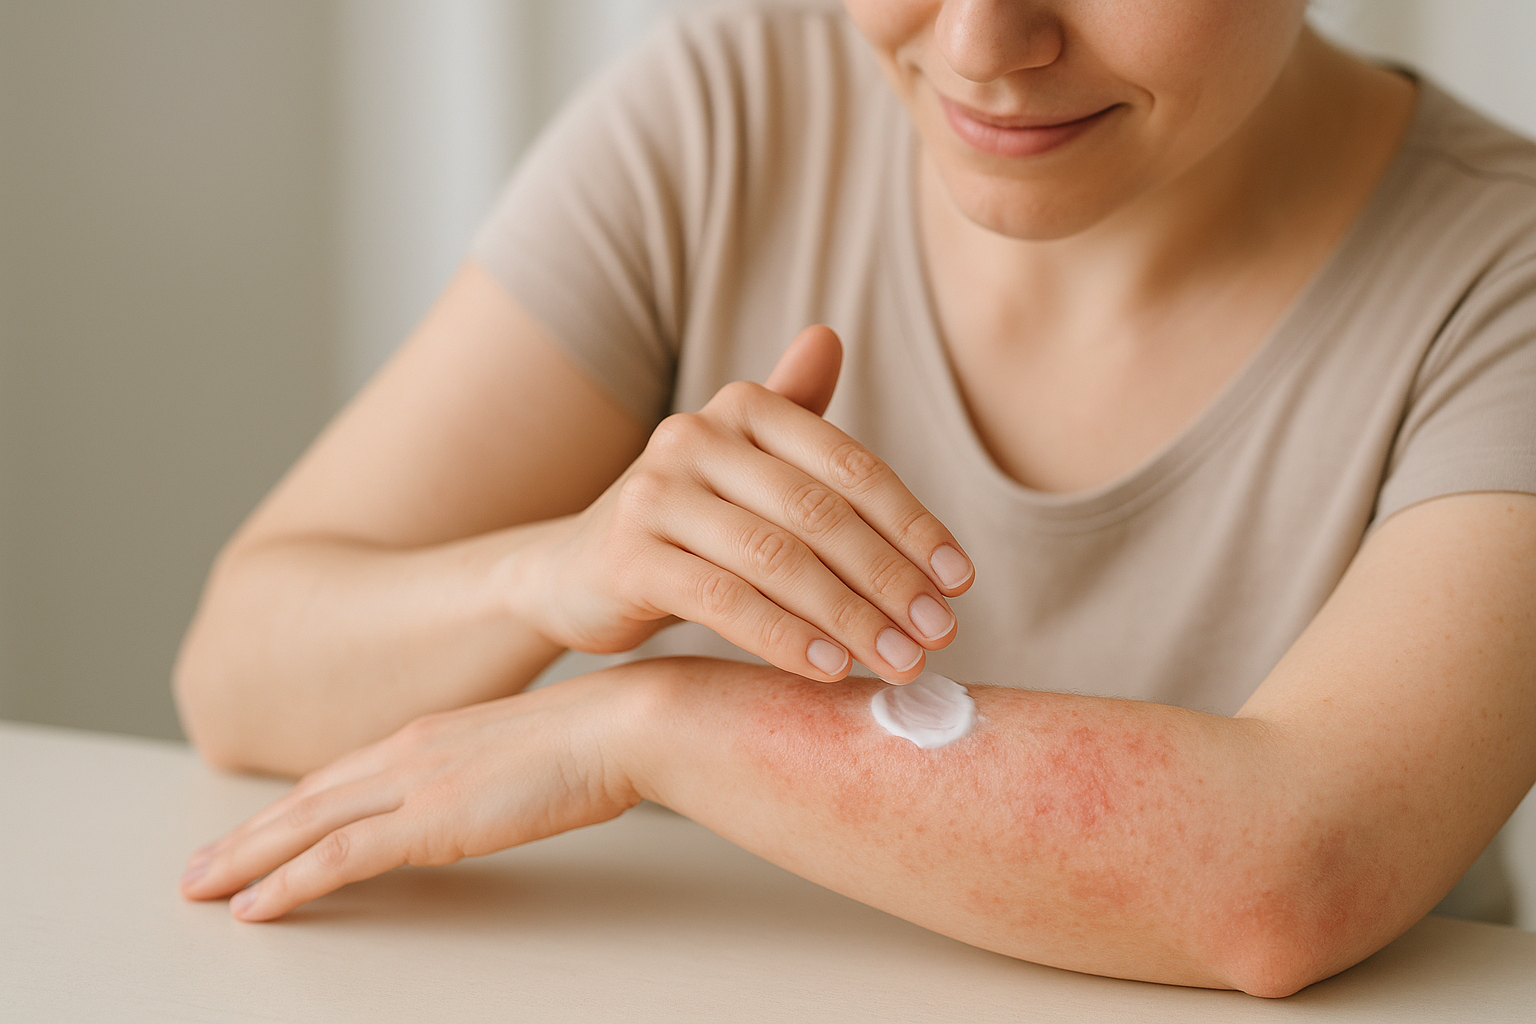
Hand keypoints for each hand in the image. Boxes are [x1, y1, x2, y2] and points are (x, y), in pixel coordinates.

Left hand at [179, 671, 642, 919]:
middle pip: (306, 798)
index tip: (256, 830)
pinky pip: (338, 857)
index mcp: (433, 735)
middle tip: (199, 867)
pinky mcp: (429, 820)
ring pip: (304, 825)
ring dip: (246, 857)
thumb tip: (488, 794)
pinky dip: (288, 882)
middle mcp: (410, 751)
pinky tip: (256, 905)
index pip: (341, 777)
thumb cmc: (598, 737)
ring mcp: (416, 783)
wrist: (623, 723)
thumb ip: (492, 771)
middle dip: (246, 834)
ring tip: (202, 887)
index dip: (290, 807)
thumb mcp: (531, 751)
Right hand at [518, 325, 974, 681]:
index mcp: (742, 407)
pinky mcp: (628, 556)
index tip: (958, 582)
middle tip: (940, 634)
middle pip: (820, 514)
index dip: (913, 524)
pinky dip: (786, 638)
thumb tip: (829, 337)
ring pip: (778, 560)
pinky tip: (830, 671)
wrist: (574, 572)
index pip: (850, 467)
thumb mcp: (740, 466)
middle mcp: (694, 436)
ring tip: (899, 661)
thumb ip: (793, 414)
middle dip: (891, 580)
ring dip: (851, 618)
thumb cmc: (685, 523)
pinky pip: (725, 601)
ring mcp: (656, 494)